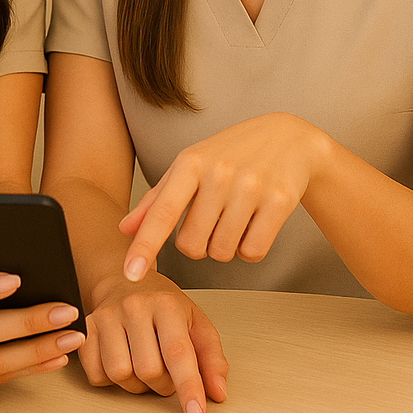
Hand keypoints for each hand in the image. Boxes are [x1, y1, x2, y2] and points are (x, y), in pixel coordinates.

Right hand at [81, 272, 227, 412]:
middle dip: (162, 383)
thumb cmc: (162, 306)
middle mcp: (134, 306)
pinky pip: (97, 374)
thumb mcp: (196, 324)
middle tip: (165, 370)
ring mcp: (106, 315)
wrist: (124, 280)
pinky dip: (111, 380)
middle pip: (148, 370)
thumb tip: (216, 392)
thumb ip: (211, 358)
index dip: (189, 388)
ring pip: (120, 375)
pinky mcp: (86, 328)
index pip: (178, 353)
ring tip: (143, 365)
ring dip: (136, 384)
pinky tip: (122, 360)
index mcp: (166, 303)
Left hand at [120, 114, 332, 280]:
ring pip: (223, 252)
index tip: (131, 273)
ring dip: (225, 247)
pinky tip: (254, 224)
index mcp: (191, 162)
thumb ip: (157, 200)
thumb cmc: (231, 154)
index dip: (145, 246)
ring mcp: (251, 187)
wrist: (288, 138)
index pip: (163, 212)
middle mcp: (219, 173)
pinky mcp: (280, 201)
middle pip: (193, 245)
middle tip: (210, 222)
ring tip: (234, 218)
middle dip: (197, 245)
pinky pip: (253, 252)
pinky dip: (250, 248)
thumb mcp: (190, 165)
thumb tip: (124, 229)